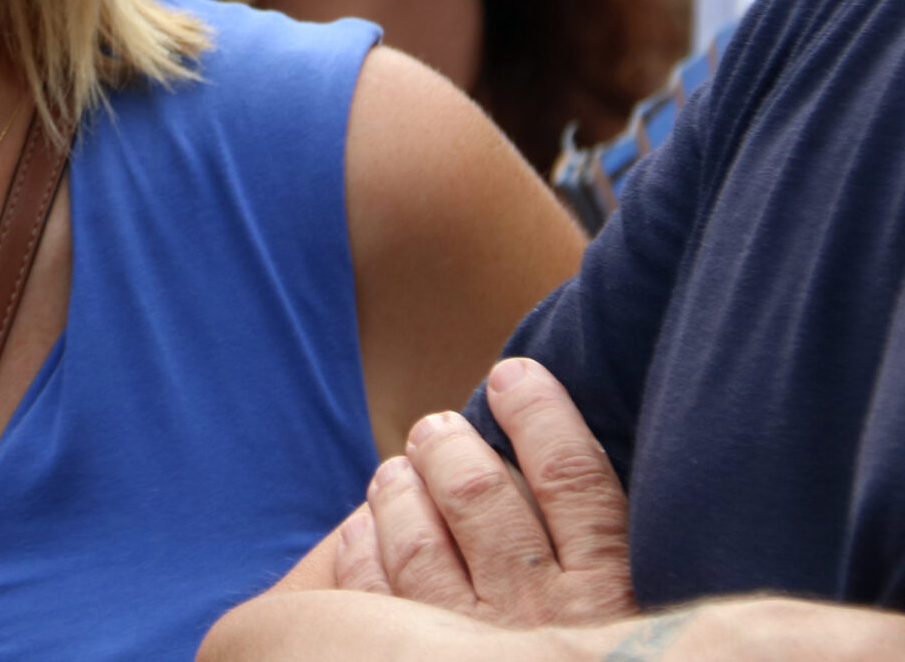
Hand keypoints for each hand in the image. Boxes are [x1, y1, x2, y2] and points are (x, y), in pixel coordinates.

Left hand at [336, 358, 636, 627]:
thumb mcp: (648, 610)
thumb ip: (612, 545)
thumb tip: (569, 457)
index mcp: (611, 595)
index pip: (571, 477)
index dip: (540, 413)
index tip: (513, 375)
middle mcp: (541, 616)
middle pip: (478, 497)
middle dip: (448, 448)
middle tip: (435, 428)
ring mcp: (475, 642)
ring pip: (418, 543)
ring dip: (399, 493)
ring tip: (396, 470)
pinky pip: (378, 596)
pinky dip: (363, 552)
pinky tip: (362, 529)